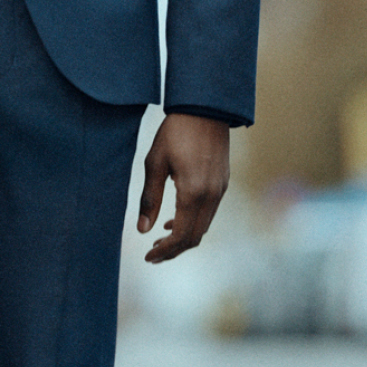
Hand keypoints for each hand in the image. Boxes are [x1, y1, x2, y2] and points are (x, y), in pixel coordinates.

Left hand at [137, 113, 229, 263]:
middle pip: (195, 237)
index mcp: (193, 193)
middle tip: (153, 254)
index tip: (149, 257)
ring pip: (204, 227)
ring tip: (161, 240)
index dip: (165, 252)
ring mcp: (220, 190)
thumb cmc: (175, 133)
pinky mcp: (223, 183)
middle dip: (174, 250)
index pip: (181, 236)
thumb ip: (150, 199)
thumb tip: (142, 230)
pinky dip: (193, 223)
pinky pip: (209, 213)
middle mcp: (211, 196)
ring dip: (183, 238)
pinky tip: (175, 220)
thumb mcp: (154, 163)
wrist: (205, 110)